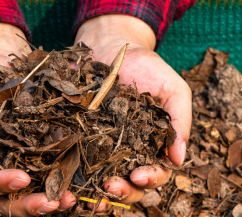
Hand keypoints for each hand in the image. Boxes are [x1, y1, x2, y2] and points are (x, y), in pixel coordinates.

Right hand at [0, 23, 76, 215]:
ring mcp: (17, 163)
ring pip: (29, 195)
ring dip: (48, 202)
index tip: (21, 178)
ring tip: (69, 200)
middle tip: (50, 203)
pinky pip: (49, 176)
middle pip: (5, 199)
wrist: (0, 61)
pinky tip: (77, 185)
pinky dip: (62, 185)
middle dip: (27, 205)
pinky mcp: (40, 155)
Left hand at [75, 15, 191, 209]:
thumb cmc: (145, 66)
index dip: (149, 179)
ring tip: (88, 197)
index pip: (154, 173)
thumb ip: (178, 120)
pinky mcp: (70, 135)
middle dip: (121, 192)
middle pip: (126, 184)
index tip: (139, 175)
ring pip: (96, 179)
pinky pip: (68, 159)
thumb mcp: (171, 88)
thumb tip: (179, 160)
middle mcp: (123, 151)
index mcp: (150, 146)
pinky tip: (63, 180)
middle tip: (110, 188)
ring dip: (93, 192)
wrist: (109, 43)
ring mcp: (95, 145)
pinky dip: (67, 174)